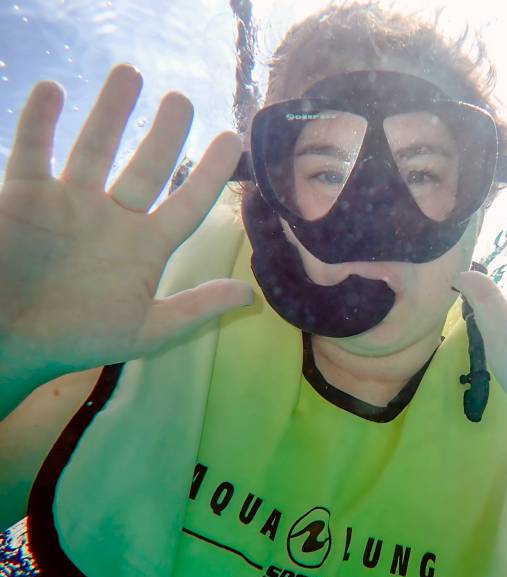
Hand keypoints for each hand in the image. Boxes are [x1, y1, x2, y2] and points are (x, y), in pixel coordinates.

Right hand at [0, 64, 252, 382]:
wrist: (8, 342)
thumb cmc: (77, 339)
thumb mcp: (145, 330)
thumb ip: (196, 309)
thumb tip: (252, 297)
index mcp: (146, 246)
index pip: (189, 202)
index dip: (210, 173)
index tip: (231, 139)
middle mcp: (114, 218)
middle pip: (147, 167)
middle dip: (166, 133)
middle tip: (182, 100)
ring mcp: (70, 203)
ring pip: (95, 148)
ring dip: (111, 111)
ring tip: (129, 73)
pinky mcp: (25, 195)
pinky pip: (32, 150)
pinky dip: (39, 122)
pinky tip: (53, 91)